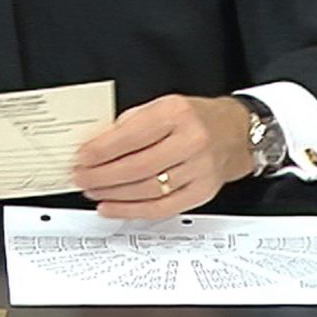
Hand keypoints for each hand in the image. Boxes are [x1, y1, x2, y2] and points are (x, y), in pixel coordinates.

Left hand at [70, 94, 254, 218]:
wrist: (236, 132)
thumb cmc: (196, 117)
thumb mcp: (163, 106)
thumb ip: (131, 123)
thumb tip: (96, 145)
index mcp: (177, 113)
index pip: (131, 136)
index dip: (101, 150)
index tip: (81, 157)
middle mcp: (191, 141)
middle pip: (136, 167)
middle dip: (101, 175)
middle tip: (81, 177)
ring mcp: (198, 170)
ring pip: (146, 190)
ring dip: (112, 194)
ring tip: (92, 190)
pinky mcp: (201, 193)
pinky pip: (160, 208)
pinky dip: (131, 211)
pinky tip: (111, 206)